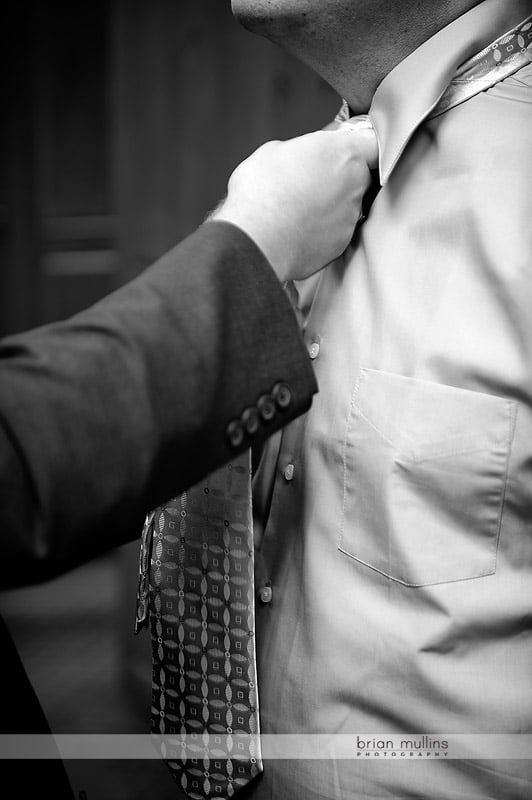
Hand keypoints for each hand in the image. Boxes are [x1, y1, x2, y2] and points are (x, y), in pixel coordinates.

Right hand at [210, 118, 377, 282]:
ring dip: (329, 204)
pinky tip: (298, 228)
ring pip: (347, 205)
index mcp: (343, 153)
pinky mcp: (341, 244)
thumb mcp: (273, 151)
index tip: (343, 147)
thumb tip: (301, 155)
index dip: (359, 144)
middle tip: (310, 178)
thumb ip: (300, 149)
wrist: (256, 241)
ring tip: (298, 207)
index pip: (374, 141)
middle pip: (360, 175)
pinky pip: (336, 231)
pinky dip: (322, 229)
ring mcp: (350, 217)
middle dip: (340, 175)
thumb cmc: (260, 194)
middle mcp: (354, 185)